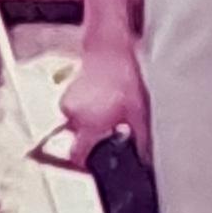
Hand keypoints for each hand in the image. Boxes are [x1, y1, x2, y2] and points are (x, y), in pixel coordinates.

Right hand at [58, 41, 150, 162]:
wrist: (109, 48)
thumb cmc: (123, 77)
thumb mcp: (139, 112)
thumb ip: (140, 139)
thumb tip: (143, 160)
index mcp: (89, 124)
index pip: (76, 156)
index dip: (84, 164)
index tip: (92, 163)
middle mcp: (74, 115)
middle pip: (77, 139)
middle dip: (91, 138)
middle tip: (109, 130)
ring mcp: (69, 102)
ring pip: (75, 124)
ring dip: (87, 123)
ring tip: (105, 111)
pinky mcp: (68, 91)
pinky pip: (74, 109)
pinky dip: (84, 109)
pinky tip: (99, 99)